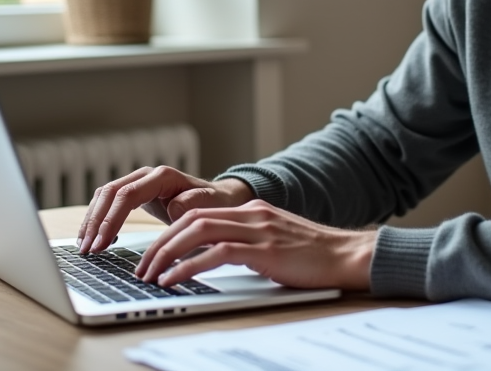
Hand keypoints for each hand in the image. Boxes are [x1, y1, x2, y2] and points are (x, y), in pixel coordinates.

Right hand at [77, 166, 252, 252]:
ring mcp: (139, 182)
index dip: (111, 219)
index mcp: (162, 176)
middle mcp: (147, 175)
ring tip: (84, 247)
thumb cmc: (214, 203)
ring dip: (92, 220)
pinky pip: (109, 202)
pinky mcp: (135, 193)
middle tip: (87, 250)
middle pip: (110, 193)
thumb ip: (190, 204)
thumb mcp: (208, 204)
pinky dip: (98, 219)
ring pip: (105, 196)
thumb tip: (171, 209)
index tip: (102, 243)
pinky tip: (93, 238)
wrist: (219, 198)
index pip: (127, 195)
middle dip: (95, 222)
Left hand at [135, 199, 375, 290]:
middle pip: (191, 219)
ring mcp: (258, 229)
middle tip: (142, 268)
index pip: (199, 214)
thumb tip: (216, 257)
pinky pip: (216, 253)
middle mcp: (251, 214)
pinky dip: (188, 266)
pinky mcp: (264, 249)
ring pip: (198, 231)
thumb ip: (248, 243)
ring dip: (167, 253)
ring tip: (150, 275)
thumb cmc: (314, 257)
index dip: (170, 233)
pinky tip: (173, 279)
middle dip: (160, 244)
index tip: (153, 255)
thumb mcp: (275, 242)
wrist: (347, 255)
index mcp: (252, 211)